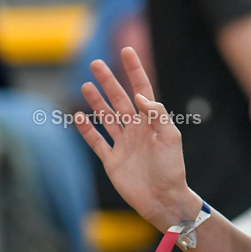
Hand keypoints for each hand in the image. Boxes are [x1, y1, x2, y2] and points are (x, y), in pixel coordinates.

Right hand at [75, 47, 200, 230]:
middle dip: (108, 81)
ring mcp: (123, 144)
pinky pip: (97, 141)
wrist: (163, 200)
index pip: (141, 89)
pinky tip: (78, 117)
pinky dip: (87, 130)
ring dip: (96, 101)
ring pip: (106, 117)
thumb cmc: (172, 169)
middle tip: (95, 64)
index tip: (126, 51)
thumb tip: (139, 96)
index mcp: (152, 122)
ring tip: (86, 85)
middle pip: (119, 99)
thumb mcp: (170, 138)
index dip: (134, 71)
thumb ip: (157, 114)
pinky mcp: (112, 161)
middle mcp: (136, 129)